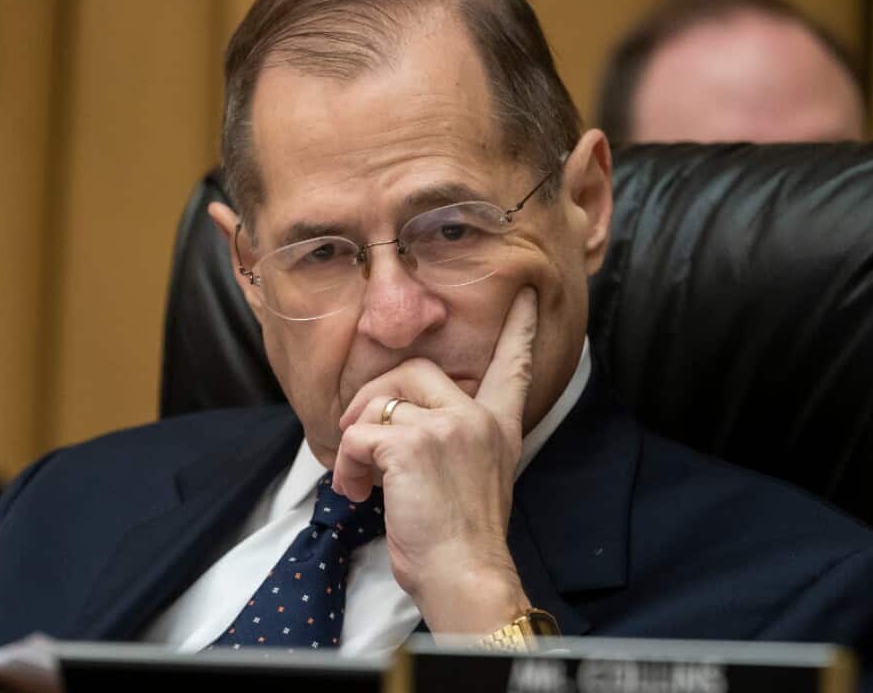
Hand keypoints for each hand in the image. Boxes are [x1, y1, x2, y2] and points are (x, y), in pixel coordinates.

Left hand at [335, 287, 537, 634]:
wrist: (465, 575)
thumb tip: (396, 429)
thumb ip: (453, 444)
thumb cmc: (461, 541)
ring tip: (356, 476)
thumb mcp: (476, 480)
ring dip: (355, 438)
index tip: (527, 297)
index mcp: (499, 427)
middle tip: (358, 436)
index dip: (520, 329)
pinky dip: (345, 463)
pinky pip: (357, 435)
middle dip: (376, 395)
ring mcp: (446, 427)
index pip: (514, 366)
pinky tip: (354, 490)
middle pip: (416, 369)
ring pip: (381, 400)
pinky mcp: (410, 444)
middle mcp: (477, 418)